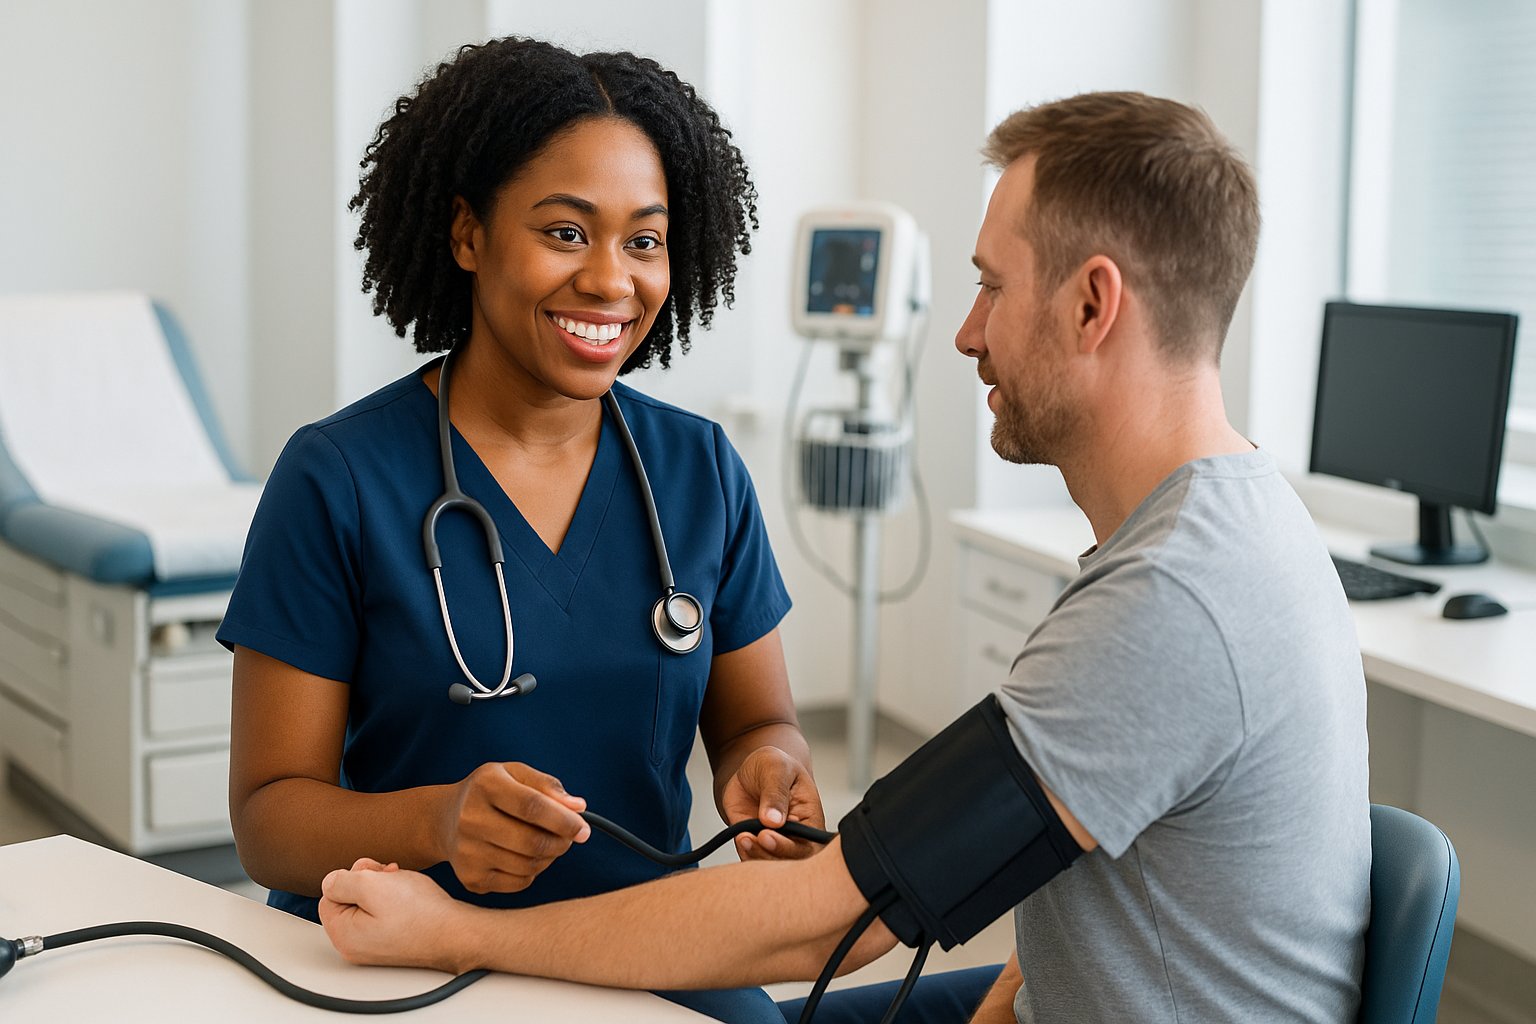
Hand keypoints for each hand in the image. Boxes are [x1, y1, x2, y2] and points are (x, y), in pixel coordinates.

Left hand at [320, 859, 469, 972]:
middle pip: (348, 899)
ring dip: (383, 889)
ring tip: (402, 888)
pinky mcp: (390, 942)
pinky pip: (381, 914)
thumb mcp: (372, 886)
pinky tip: (408, 898)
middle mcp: (354, 946)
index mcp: (344, 935)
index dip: (352, 877)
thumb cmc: (419, 913)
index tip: (375, 877)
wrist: (455, 932)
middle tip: (390, 879)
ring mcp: (372, 946)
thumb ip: (341, 881)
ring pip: (366, 904)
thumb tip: (330, 881)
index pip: (329, 894)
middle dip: (368, 882)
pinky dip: (393, 901)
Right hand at [438, 762, 589, 893]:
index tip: (584, 829)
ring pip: (529, 865)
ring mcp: (467, 852)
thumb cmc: (491, 793)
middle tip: (570, 838)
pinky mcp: (470, 878)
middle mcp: (470, 819)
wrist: (444, 820)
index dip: (564, 820)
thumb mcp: (515, 774)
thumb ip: (548, 786)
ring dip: (550, 857)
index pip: (532, 806)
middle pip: (532, 841)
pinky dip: (534, 871)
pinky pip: (519, 882)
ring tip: (548, 844)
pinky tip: (527, 856)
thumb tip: (578, 807)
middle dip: (561, 842)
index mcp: (486, 785)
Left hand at [720, 745, 825, 860]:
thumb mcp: (776, 769)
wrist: (750, 771)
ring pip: (770, 864)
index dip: (789, 846)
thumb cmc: (772, 766)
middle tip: (754, 838)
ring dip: (755, 855)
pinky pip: (752, 860)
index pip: (808, 844)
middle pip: (790, 861)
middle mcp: (796, 837)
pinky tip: (740, 837)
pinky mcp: (756, 846)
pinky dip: (745, 854)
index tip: (767, 835)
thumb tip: (774, 820)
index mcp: (811, 818)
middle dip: (770, 854)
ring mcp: (776, 843)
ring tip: (743, 836)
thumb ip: (776, 793)